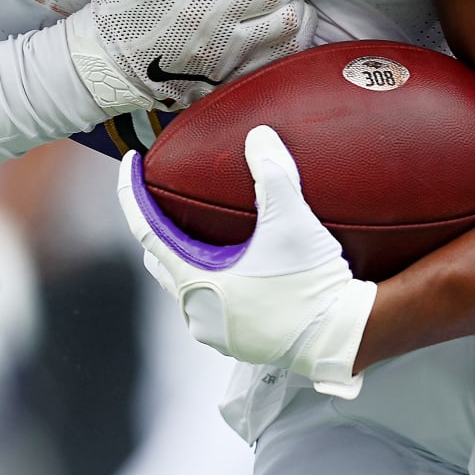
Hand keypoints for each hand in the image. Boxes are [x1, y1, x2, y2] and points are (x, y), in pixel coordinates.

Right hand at [65, 0, 315, 115]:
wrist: (96, 69)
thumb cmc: (118, 14)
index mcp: (207, 12)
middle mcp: (224, 47)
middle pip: (289, 22)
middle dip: (296, 0)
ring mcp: (224, 75)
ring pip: (286, 53)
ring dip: (295, 29)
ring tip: (286, 13)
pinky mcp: (219, 94)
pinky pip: (264, 75)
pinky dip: (278, 56)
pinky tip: (270, 42)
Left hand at [116, 125, 375, 396]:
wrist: (344, 335)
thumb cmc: (313, 283)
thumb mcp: (291, 221)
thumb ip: (272, 174)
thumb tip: (259, 135)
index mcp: (196, 282)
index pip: (146, 230)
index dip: (132, 192)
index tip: (131, 162)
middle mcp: (196, 311)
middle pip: (159, 257)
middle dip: (155, 223)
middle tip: (161, 191)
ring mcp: (213, 330)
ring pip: (181, 282)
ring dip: (183, 253)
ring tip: (194, 224)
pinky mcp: (233, 339)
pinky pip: (205, 301)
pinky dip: (205, 275)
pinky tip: (226, 260)